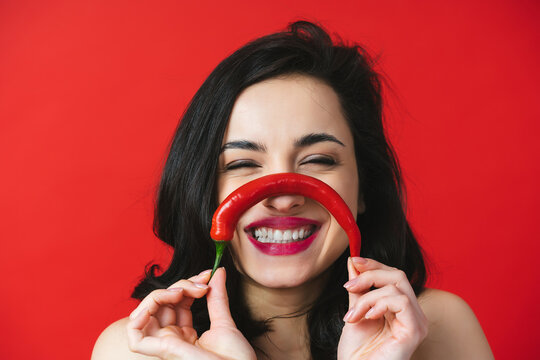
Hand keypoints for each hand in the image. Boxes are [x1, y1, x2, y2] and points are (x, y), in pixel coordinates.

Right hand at [127, 268, 255, 359]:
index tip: (207, 275)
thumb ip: (217, 297)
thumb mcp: (224, 322)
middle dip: (179, 285)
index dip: (187, 284)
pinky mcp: (163, 351)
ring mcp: (166, 345)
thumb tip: (218, 271)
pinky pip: (135, 338)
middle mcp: (173, 339)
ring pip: (144, 315)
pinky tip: (154, 306)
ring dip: (159, 295)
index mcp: (186, 335)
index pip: (175, 303)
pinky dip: (137, 319)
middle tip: (202, 283)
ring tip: (182, 292)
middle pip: (161, 305)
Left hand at [338, 257, 427, 359]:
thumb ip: (358, 289)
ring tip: (352, 315)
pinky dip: (379, 304)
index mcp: (401, 309)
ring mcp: (417, 322)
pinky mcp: (415, 331)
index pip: (393, 276)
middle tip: (347, 287)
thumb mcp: (355, 311)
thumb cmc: (357, 352)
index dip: (374, 265)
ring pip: (397, 287)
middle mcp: (414, 314)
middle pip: (398, 275)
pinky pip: (400, 301)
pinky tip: (367, 317)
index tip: (353, 261)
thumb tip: (353, 262)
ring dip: (367, 296)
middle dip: (370, 275)